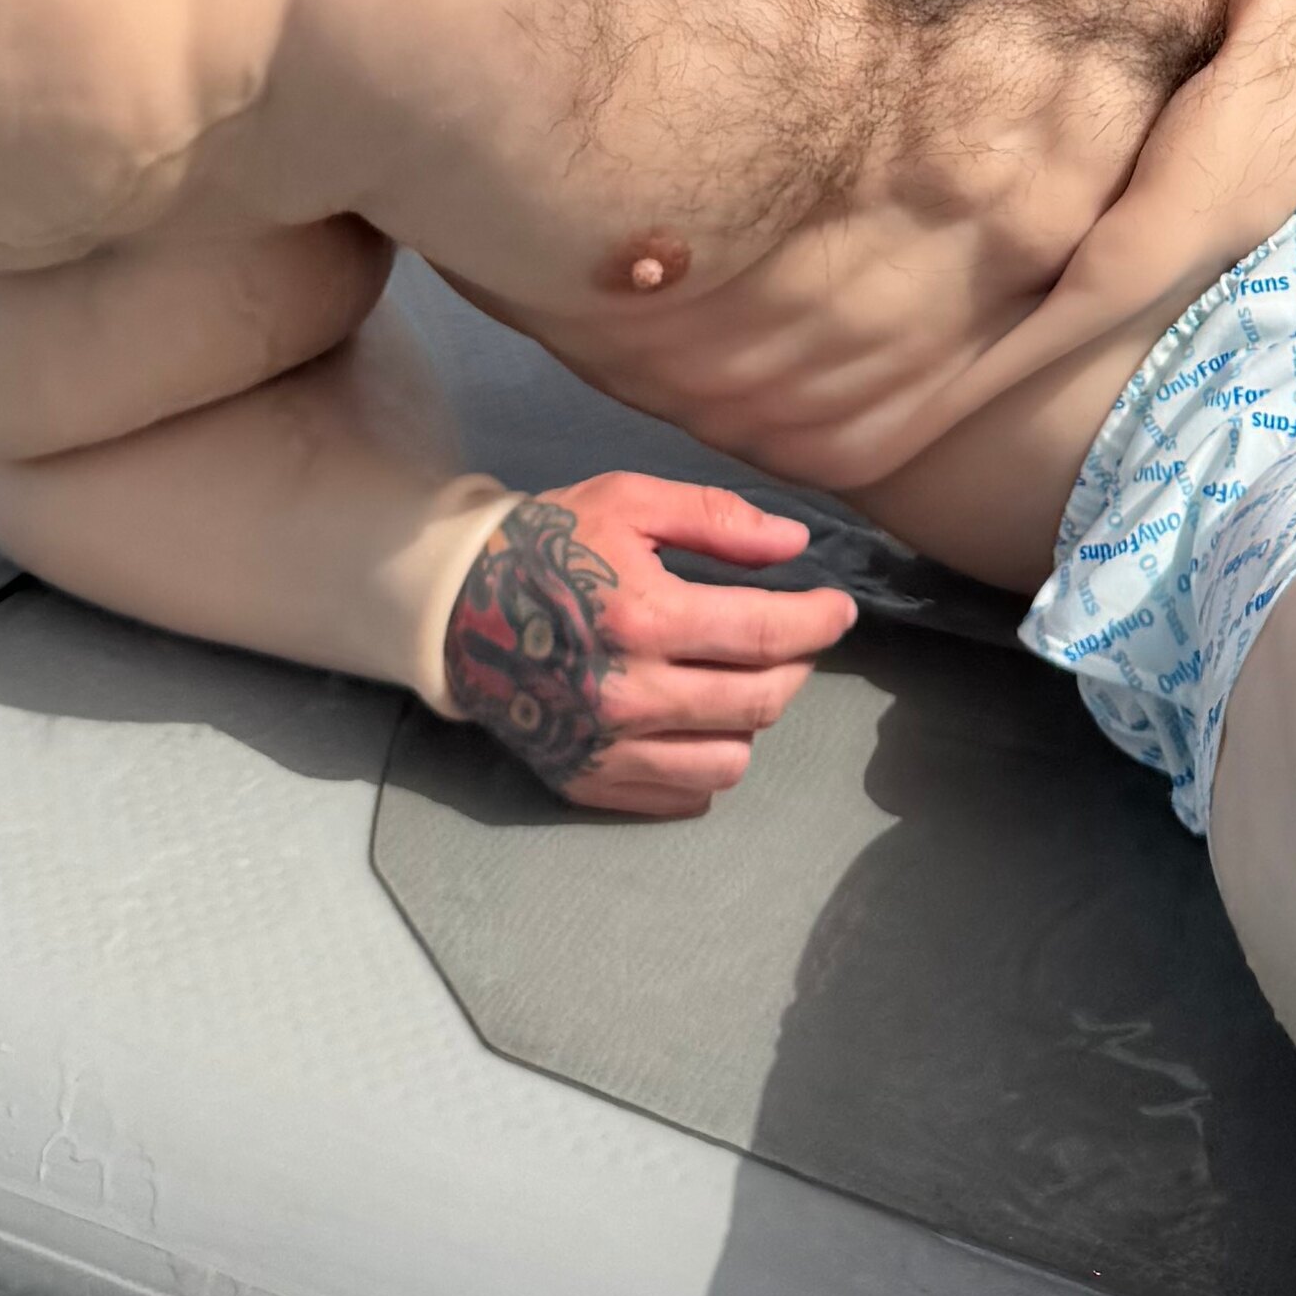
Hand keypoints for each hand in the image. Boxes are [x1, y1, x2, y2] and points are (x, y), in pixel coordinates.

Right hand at [437, 473, 858, 815]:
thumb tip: (794, 543)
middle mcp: (631, 694)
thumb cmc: (550, 544)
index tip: (838, 609)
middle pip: (761, 701)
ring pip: (732, 757)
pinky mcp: (590, 782)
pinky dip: (708, 760)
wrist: (456, 609)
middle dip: (797, 664)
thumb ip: (717, 519)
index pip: (769, 634)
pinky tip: (697, 720)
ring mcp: (609, 748)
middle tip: (793, 637)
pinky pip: (686, 794)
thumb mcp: (628, 501)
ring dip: (752, 717)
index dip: (819, 621)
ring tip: (738, 678)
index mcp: (646, 616)